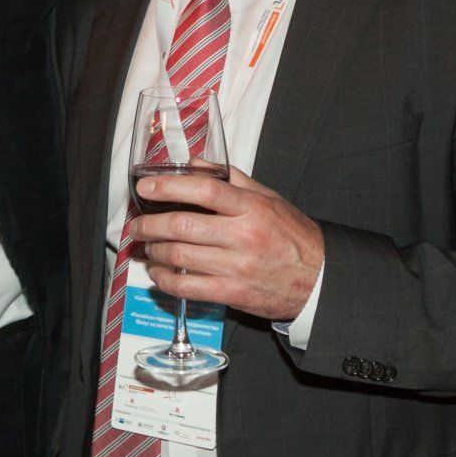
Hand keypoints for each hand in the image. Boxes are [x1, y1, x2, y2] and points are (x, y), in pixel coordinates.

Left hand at [130, 168, 322, 321]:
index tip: (145, 187)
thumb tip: (195, 162)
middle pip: (183, 225)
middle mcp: (243, 236)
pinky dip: (164, 279)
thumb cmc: (292, 236)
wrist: (319, 280)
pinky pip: (186, 287)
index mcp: (251, 208)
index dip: (169, 186)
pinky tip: (158, 272)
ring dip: (154, 251)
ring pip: (179, 256)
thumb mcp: (269, 198)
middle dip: (149, 224)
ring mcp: (236, 267)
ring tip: (147, 247)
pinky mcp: (232, 293)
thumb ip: (232, 178)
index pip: (204, 189)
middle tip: (136, 225)